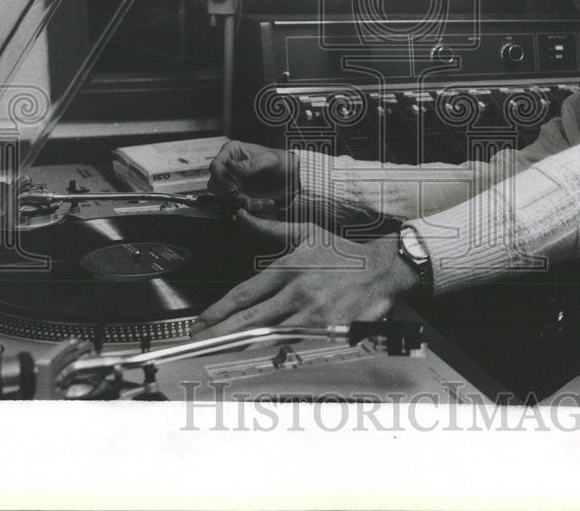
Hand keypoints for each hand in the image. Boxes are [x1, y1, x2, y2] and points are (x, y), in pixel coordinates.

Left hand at [189, 211, 418, 338]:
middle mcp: (298, 291)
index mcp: (289, 267)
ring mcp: (313, 314)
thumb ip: (271, 228)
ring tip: (218, 355)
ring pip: (269, 337)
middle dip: (219, 334)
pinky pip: (296, 347)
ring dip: (241, 348)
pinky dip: (275, 355)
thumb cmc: (344, 253)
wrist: (382, 269)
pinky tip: (257, 362)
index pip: (244, 294)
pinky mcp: (329, 331)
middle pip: (250, 319)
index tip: (200, 322)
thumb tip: (244, 216)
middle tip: (196, 344)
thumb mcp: (306, 232)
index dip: (218, 311)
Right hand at [208, 140, 298, 212]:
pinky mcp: (238, 193)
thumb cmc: (281, 162)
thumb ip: (250, 164)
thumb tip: (230, 165)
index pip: (215, 165)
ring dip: (238, 201)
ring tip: (255, 202)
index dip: (221, 178)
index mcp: (232, 152)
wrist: (293, 175)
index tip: (233, 188)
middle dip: (229, 193)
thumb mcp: (269, 160)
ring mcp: (232, 181)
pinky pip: (235, 203)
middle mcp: (228, 166)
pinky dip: (247, 206)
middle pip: (214, 183)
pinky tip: (262, 203)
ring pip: (222, 195)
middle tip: (245, 198)